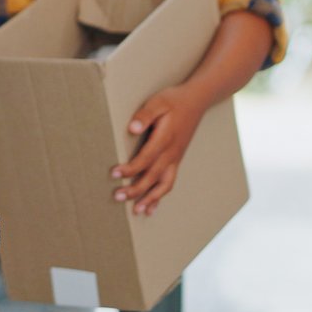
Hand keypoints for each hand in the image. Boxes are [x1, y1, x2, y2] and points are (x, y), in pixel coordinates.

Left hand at [111, 83, 205, 215]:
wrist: (196, 101)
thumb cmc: (174, 100)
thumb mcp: (158, 102)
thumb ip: (144, 115)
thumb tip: (132, 128)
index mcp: (165, 139)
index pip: (146, 158)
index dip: (130, 168)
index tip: (114, 174)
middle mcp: (172, 153)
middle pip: (153, 176)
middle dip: (135, 189)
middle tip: (117, 196)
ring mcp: (175, 158)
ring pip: (164, 185)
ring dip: (150, 199)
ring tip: (136, 211)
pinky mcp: (176, 160)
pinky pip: (169, 182)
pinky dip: (160, 196)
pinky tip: (152, 207)